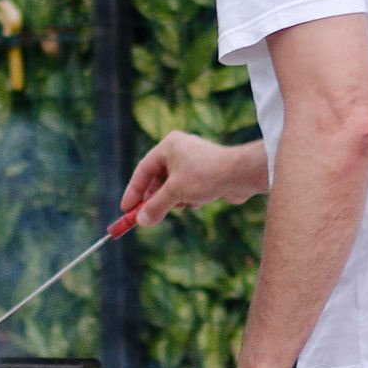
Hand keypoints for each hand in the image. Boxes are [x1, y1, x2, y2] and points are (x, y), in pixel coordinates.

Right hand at [120, 131, 267, 227]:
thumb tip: (141, 222)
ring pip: (174, 188)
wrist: (242, 174)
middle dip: (155, 199)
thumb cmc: (206, 176)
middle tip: (146, 217)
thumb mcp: (175, 193)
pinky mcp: (205, 174)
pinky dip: (190, 199)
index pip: (143, 170)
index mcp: (169, 146)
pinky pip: (188, 190)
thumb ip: (155, 207)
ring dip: (176, 200)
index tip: (126, 210)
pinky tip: (201, 200)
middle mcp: (180, 150)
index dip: (133, 191)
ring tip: (186, 202)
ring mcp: (193, 162)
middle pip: (158, 179)